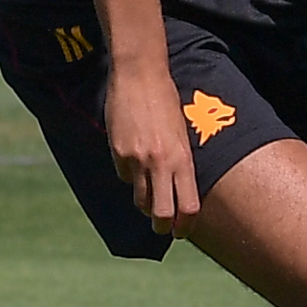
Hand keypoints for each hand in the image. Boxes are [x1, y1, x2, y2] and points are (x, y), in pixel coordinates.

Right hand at [105, 63, 200, 231]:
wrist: (140, 76)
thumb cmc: (166, 101)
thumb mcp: (182, 133)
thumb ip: (179, 162)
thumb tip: (176, 188)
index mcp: (183, 159)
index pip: (189, 206)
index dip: (186, 225)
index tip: (182, 231)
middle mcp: (160, 163)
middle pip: (161, 213)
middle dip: (162, 226)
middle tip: (163, 228)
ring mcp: (137, 160)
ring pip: (140, 199)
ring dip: (145, 202)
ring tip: (150, 196)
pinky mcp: (118, 153)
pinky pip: (124, 176)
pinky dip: (129, 175)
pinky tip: (133, 158)